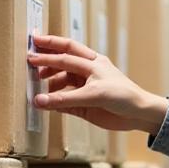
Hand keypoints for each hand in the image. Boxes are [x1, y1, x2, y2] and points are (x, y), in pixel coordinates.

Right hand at [27, 34, 168, 133]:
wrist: (139, 114)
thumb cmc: (123, 96)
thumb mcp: (94, 95)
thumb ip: (65, 100)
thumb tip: (39, 101)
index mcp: (92, 63)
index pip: (65, 54)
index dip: (47, 53)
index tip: (30, 54)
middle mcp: (87, 72)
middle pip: (63, 60)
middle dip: (47, 58)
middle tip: (29, 58)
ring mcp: (85, 88)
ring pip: (62, 81)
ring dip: (50, 82)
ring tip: (36, 85)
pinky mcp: (84, 104)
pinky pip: (65, 101)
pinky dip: (55, 102)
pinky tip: (46, 103)